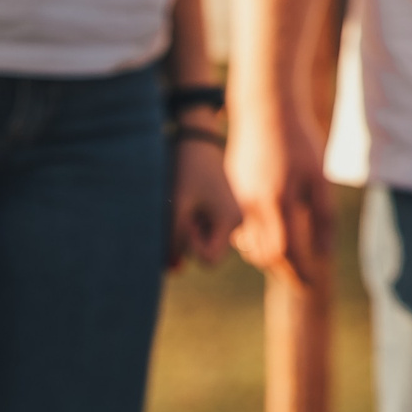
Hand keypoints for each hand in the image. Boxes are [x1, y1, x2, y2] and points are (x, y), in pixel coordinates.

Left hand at [168, 135, 242, 269]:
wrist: (199, 140)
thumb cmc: (187, 170)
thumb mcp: (177, 206)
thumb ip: (172, 241)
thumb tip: (173, 271)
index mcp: (231, 221)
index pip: (209, 260)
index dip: (191, 247)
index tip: (185, 220)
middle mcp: (239, 222)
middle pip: (209, 253)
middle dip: (192, 239)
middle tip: (187, 210)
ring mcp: (236, 216)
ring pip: (209, 241)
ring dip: (194, 230)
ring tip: (192, 203)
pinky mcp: (229, 210)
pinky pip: (211, 229)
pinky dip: (198, 222)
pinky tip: (196, 201)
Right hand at [227, 109, 332, 281]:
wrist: (263, 107)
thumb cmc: (298, 139)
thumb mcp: (319, 176)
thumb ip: (323, 216)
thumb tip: (324, 254)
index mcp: (277, 202)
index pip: (287, 253)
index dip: (300, 273)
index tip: (312, 284)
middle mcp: (252, 206)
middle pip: (265, 256)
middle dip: (284, 271)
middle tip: (302, 277)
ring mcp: (236, 200)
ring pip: (249, 246)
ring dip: (268, 258)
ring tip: (287, 258)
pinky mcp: (229, 192)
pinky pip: (239, 228)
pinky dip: (254, 240)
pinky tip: (269, 234)